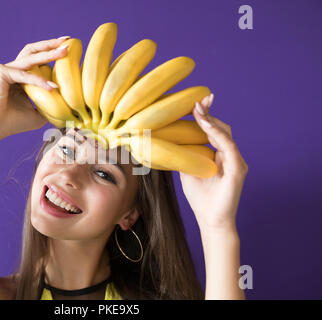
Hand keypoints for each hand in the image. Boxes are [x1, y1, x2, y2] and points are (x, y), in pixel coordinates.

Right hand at [0, 36, 70, 140]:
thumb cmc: (13, 123)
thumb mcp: (38, 115)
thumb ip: (50, 107)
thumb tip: (69, 109)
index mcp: (22, 76)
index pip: (39, 59)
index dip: (52, 52)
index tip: (69, 48)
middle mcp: (13, 69)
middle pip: (34, 51)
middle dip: (51, 45)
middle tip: (67, 41)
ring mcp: (6, 69)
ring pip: (30, 58)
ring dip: (48, 54)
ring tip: (64, 52)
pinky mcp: (1, 73)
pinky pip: (24, 75)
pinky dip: (38, 80)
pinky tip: (51, 86)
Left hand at [179, 94, 247, 233]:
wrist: (211, 221)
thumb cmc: (201, 198)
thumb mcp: (187, 171)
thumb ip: (184, 156)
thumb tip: (168, 141)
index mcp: (219, 156)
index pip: (213, 131)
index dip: (206, 116)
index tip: (196, 102)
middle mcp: (230, 156)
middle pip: (221, 128)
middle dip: (209, 113)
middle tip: (197, 100)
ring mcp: (236, 162)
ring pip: (225, 134)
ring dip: (211, 120)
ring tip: (198, 109)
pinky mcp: (238, 169)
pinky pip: (228, 147)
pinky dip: (216, 134)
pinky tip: (205, 126)